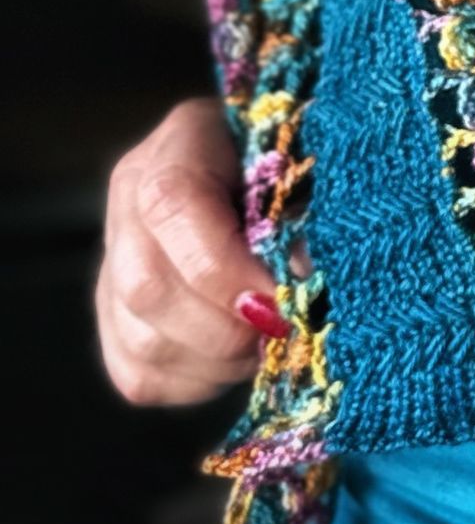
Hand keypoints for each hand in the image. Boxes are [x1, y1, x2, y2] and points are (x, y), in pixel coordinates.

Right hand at [95, 94, 285, 407]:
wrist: (280, 170)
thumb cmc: (306, 157)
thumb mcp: (310, 160)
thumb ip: (305, 209)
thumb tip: (302, 277)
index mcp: (182, 141)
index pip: (172, 204)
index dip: (226, 265)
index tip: (285, 293)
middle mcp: (131, 198)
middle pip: (147, 286)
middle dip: (227, 326)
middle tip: (286, 327)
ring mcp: (114, 261)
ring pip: (143, 341)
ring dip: (220, 359)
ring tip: (271, 340)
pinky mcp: (116, 321)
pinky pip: (141, 376)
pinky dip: (200, 381)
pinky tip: (240, 357)